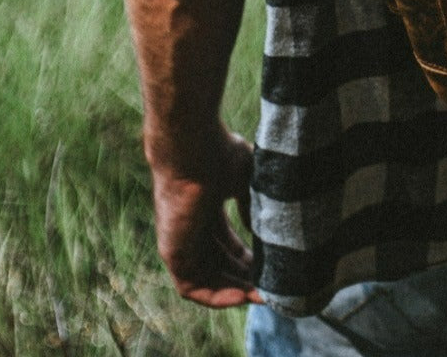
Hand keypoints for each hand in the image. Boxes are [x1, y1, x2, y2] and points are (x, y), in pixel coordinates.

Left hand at [149, 126, 262, 307]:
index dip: (250, 258)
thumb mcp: (246, 179)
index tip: (273, 267)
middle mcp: (194, 229)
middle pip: (220, 264)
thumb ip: (252, 203)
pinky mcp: (172, 253)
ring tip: (263, 296)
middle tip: (273, 287)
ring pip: (209, 279)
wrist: (193, 149)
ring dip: (235, 291)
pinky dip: (216, 296)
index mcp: (209, 210)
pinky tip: (242, 297)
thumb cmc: (221, 154)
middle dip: (246, 278)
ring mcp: (182, 242)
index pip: (228, 244)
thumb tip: (263, 227)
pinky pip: (192, 288)